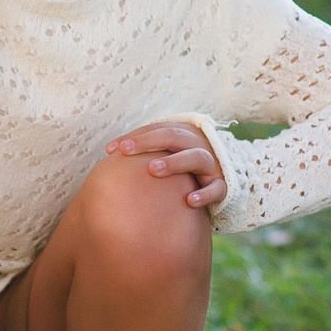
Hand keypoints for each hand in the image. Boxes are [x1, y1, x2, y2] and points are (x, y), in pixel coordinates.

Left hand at [107, 122, 227, 212]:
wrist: (222, 180)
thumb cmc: (184, 168)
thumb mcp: (168, 155)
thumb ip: (145, 154)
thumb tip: (109, 157)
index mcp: (182, 135)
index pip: (155, 129)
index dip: (134, 137)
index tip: (111, 149)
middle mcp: (197, 145)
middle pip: (173, 136)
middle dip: (147, 142)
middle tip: (125, 151)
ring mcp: (211, 165)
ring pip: (196, 157)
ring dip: (174, 162)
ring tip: (153, 170)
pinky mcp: (222, 185)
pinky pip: (216, 188)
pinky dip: (205, 193)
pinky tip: (189, 200)